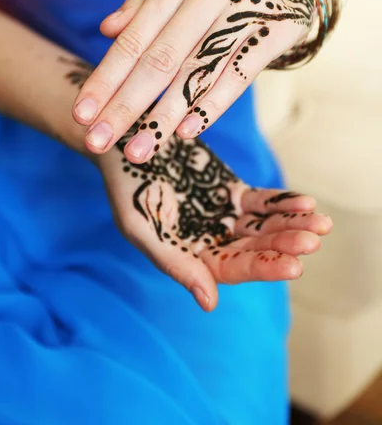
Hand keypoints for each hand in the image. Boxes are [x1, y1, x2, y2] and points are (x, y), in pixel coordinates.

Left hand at [72, 0, 313, 160]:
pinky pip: (237, 76)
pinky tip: (186, 132)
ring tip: (139, 151)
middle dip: (124, 106)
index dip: (105, 79)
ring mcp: (241, 11)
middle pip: (158, 61)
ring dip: (164, 117)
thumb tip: (105, 32)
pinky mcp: (272, 32)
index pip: (133, 39)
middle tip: (98, 142)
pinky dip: (211, 105)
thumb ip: (142, 5)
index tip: (81, 115)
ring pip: (195, 72)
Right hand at [99, 112, 330, 310]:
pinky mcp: (232, 192)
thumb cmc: (128, 188)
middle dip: (284, 244)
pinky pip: (262, 202)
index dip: (263, 267)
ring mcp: (224, 216)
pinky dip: (283, 203)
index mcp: (190, 258)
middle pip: (255, 248)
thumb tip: (209, 304)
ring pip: (264, 226)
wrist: (131, 145)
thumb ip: (175, 264)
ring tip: (321, 223)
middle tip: (312, 241)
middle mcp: (212, 241)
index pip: (233, 268)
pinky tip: (306, 203)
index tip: (294, 266)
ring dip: (292, 225)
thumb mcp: (143, 228)